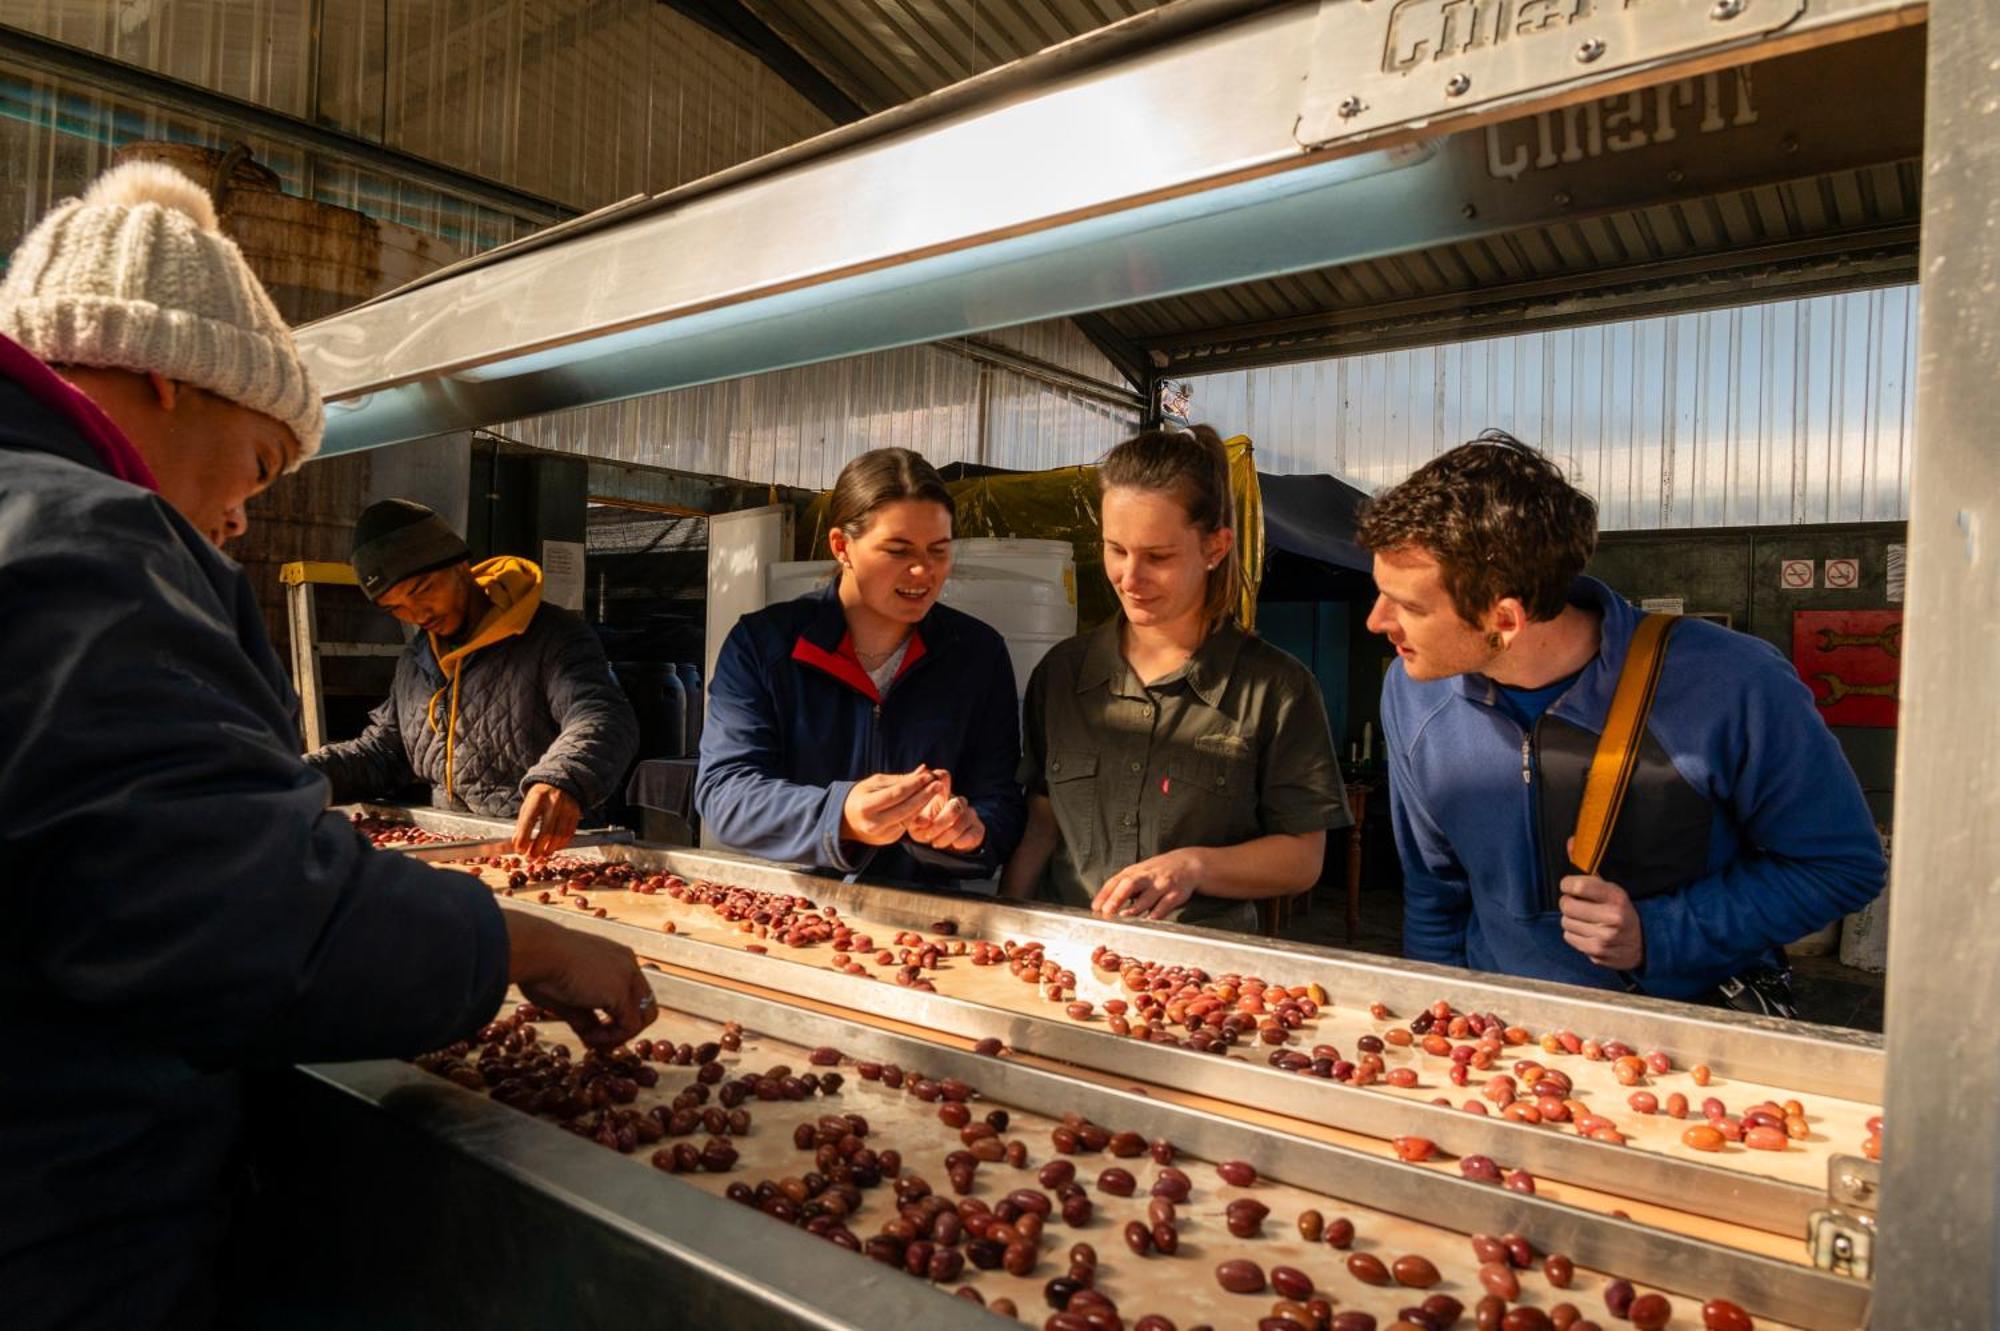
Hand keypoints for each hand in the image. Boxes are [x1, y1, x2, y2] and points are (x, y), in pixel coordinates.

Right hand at [503, 909, 652, 1048]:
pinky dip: (612, 1038)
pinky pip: (630, 1026)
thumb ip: (586, 1017)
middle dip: (625, 1029)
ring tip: (590, 1040)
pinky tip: (588, 1036)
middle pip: (645, 1005)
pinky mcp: (621, 992)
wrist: (535, 952)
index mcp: (616, 958)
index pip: (631, 993)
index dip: (617, 1017)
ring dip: (619, 1036)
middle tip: (598, 1042)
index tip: (593, 1032)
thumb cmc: (540, 968)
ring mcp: (628, 976)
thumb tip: (591, 1038)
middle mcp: (628, 964)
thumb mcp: (568, 996)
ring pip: (644, 1017)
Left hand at [514, 782, 582, 858]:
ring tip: (541, 854)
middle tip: (530, 857)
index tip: (519, 850)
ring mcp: (567, 808)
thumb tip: (517, 845)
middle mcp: (554, 802)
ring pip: (560, 836)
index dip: (523, 838)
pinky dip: (560, 845)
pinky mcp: (576, 813)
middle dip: (537, 848)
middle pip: (546, 832)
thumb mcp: (527, 806)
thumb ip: (522, 824)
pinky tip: (553, 848)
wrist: (559, 783)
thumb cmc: (539, 798)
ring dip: (549, 849)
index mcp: (538, 798)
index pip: (529, 821)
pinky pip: (569, 834)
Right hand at [840, 766, 946, 846]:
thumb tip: (924, 770)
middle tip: (938, 783)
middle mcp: (873, 823)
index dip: (914, 784)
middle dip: (925, 795)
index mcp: (866, 806)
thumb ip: (900, 780)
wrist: (847, 820)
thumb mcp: (875, 784)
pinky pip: (908, 824)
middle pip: (906, 808)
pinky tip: (927, 802)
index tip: (928, 775)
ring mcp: (882, 834)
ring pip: (909, 818)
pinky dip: (918, 812)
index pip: (896, 794)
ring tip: (935, 790)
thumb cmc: (862, 796)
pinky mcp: (889, 839)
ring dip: (925, 804)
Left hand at [907, 785, 986, 853]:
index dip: (940, 778)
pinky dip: (958, 842)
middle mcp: (957, 801)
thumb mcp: (917, 825)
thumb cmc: (927, 828)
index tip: (933, 787)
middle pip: (954, 805)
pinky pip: (970, 834)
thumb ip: (916, 820)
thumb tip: (921, 821)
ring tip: (936, 843)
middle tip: (928, 835)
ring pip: (961, 822)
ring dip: (946, 836)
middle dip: (940, 823)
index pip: (943, 777)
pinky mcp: (977, 828)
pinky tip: (952, 844)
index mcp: (940, 794)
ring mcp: (969, 814)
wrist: (947, 843)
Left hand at [1092, 850, 1203, 920]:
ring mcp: (1162, 884)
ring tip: (1124, 917)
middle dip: (1117, 898)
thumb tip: (1104, 904)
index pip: (1116, 881)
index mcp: (1135, 871)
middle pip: (1129, 884)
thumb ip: (1123, 886)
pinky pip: (1166, 904)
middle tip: (1106, 911)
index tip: (1095, 907)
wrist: (1188, 863)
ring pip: (1147, 896)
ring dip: (1135, 908)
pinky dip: (1158, 912)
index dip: (1104, 894)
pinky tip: (1150, 920)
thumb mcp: (1139, 873)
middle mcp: (1147, 876)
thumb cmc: (1158, 871)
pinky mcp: (1176, 893)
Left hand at [1558, 868, 1644, 970]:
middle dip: (1567, 903)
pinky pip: (1568, 937)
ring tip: (1586, 920)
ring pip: (1565, 922)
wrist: (1643, 945)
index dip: (1568, 884)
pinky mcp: (1596, 953)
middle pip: (1567, 906)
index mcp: (1617, 898)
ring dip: (1571, 919)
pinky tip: (1588, 932)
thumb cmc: (1622, 913)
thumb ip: (1591, 875)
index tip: (1568, 886)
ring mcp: (1604, 938)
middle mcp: (1612, 918)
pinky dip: (1574, 934)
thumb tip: (1569, 852)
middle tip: (1576, 904)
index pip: (1579, 886)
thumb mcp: (1614, 892)